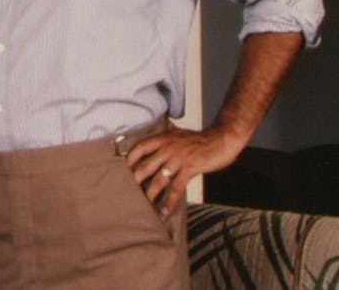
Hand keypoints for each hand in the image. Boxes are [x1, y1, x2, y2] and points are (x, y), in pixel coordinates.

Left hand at [126, 122, 245, 216]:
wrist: (222, 139)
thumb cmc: (200, 139)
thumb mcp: (179, 134)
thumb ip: (166, 136)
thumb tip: (157, 135)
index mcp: (163, 139)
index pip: (139, 148)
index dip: (129, 159)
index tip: (122, 170)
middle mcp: (167, 148)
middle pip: (145, 166)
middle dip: (135, 181)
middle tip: (127, 192)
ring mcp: (178, 159)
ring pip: (159, 179)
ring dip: (150, 194)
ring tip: (144, 205)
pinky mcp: (190, 168)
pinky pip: (177, 187)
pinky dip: (170, 201)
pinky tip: (165, 210)